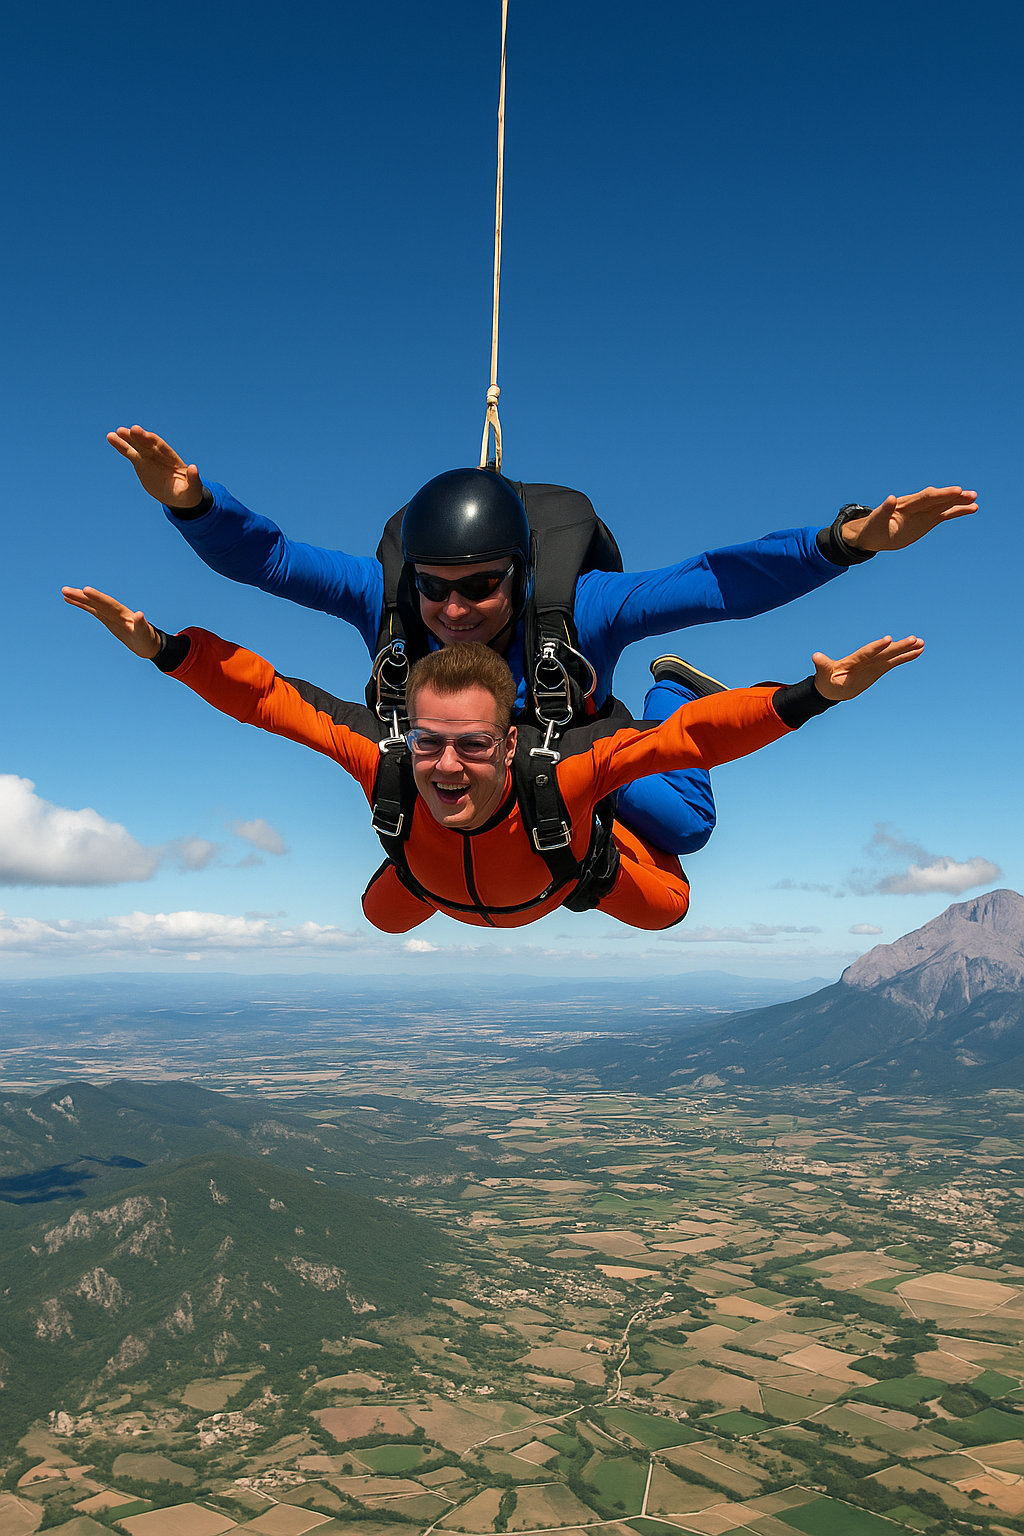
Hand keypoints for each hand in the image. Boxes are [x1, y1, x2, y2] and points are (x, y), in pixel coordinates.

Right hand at [62, 586, 161, 659]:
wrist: (149, 643)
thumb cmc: (148, 639)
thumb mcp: (145, 634)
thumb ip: (142, 624)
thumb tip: (139, 614)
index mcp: (124, 614)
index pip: (108, 603)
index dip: (97, 597)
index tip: (85, 590)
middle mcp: (115, 611)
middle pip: (96, 601)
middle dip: (82, 596)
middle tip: (66, 590)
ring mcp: (110, 614)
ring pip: (92, 604)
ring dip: (79, 598)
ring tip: (64, 592)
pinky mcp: (106, 619)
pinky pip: (92, 610)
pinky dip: (82, 605)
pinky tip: (70, 600)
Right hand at [107, 425, 203, 508]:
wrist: (179, 498)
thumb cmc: (188, 493)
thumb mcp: (194, 488)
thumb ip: (194, 478)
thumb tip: (194, 468)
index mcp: (172, 459)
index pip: (162, 448)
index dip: (154, 441)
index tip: (146, 435)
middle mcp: (159, 455)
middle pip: (148, 444)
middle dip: (140, 438)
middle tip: (130, 430)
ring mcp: (149, 458)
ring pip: (136, 446)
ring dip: (126, 439)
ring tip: (115, 433)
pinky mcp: (141, 463)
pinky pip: (129, 453)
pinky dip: (121, 446)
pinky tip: (111, 437)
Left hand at [812, 634, 923, 700]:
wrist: (831, 688)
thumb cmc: (826, 682)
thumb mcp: (823, 675)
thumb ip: (822, 665)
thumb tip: (815, 656)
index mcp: (853, 660)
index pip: (867, 652)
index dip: (877, 646)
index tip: (889, 639)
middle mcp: (866, 659)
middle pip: (884, 651)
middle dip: (898, 646)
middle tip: (914, 639)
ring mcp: (874, 662)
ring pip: (892, 654)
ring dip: (906, 649)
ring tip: (921, 642)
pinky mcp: (879, 668)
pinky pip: (895, 662)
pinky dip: (906, 657)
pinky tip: (919, 651)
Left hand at [841, 486, 976, 551]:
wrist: (872, 534)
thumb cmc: (872, 528)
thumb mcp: (875, 522)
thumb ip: (883, 510)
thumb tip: (891, 498)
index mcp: (905, 505)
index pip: (926, 497)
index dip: (941, 494)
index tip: (956, 491)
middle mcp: (917, 506)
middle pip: (938, 499)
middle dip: (953, 497)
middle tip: (970, 494)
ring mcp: (924, 512)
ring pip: (944, 505)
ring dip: (959, 502)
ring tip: (974, 500)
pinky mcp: (928, 520)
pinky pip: (945, 514)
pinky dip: (957, 511)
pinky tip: (971, 508)